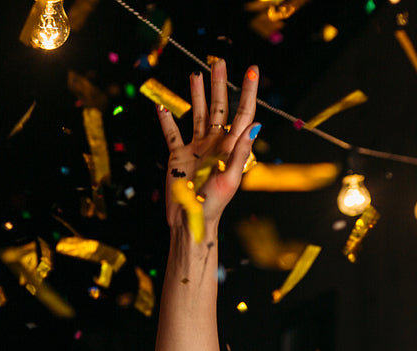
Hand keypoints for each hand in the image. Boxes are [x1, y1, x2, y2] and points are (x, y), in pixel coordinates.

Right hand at [157, 60, 257, 236]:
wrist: (190, 221)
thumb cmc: (213, 204)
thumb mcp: (230, 179)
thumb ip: (240, 151)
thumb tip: (255, 124)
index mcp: (231, 147)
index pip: (242, 113)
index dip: (248, 92)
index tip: (252, 70)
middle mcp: (215, 143)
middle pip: (219, 108)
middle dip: (220, 85)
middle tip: (220, 62)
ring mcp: (196, 147)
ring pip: (198, 115)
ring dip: (197, 95)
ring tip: (196, 75)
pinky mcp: (178, 155)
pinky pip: (172, 133)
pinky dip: (166, 120)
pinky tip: (162, 106)